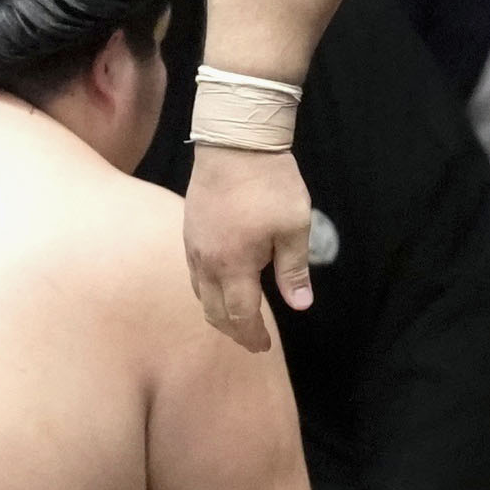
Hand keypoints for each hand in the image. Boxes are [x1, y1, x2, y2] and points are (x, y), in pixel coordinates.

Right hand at [183, 143, 316, 349]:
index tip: (265, 346)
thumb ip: (294, 270)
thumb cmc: (270, 184)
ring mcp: (193, 245)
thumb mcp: (294, 228)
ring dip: (218, 312)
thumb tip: (300, 305)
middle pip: (214, 312)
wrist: (235, 142)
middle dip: (234, 331)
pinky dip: (208, 290)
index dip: (253, 335)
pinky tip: (222, 284)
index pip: (240, 315)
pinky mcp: (189, 230)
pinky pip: (194, 273)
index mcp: (234, 265)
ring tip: (237, 317)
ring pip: (200, 294)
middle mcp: (206, 261)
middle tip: (252, 340)